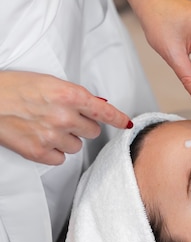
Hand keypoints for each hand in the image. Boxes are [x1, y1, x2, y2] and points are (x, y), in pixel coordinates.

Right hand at [0, 71, 132, 164]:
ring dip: (67, 139)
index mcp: (69, 95)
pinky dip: (53, 152)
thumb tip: (97, 107)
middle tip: (64, 118)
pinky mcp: (39, 152)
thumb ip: (75, 96)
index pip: (104, 112)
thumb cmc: (14, 87)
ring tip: (47, 127)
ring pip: (77, 146)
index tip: (126, 124)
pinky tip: (40, 139)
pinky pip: (60, 159)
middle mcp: (64, 116)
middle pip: (92, 131)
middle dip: (82, 125)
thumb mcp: (49, 82)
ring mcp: (52, 136)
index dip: (118, 119)